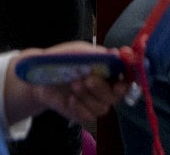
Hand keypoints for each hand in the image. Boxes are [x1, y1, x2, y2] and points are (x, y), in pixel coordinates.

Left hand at [7, 51, 127, 125]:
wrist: (40, 79)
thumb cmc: (63, 61)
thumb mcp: (78, 53)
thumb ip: (97, 55)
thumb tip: (117, 53)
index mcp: (109, 70)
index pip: (127, 77)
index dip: (128, 77)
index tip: (120, 75)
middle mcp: (106, 88)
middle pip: (117, 95)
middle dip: (102, 88)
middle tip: (88, 78)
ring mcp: (95, 103)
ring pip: (103, 107)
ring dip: (88, 96)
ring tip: (73, 84)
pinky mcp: (84, 114)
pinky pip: (89, 116)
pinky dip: (80, 108)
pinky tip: (70, 99)